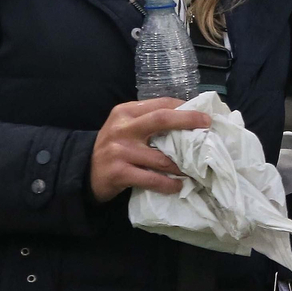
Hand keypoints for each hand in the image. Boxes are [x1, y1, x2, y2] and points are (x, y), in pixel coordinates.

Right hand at [89, 98, 211, 201]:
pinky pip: (151, 179)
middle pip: (161, 120)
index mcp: (125, 112)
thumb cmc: (114, 147)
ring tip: (197, 168)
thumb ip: (149, 121)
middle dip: (188, 121)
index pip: (160, 105)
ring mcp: (120, 151)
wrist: (84, 171)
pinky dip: (168, 184)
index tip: (203, 114)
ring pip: (161, 157)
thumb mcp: (126, 128)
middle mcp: (122, 128)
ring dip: (182, 164)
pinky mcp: (119, 172)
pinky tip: (178, 186)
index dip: (184, 107)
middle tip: (207, 126)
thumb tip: (188, 119)